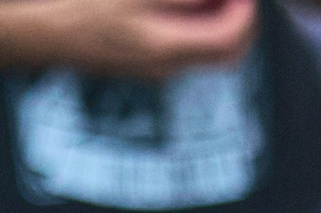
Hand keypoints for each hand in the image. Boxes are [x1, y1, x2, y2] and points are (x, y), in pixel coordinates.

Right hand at [15, 0, 256, 78]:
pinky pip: (192, 54)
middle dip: (243, 24)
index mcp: (168, 48)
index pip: (229, 39)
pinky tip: (195, 12)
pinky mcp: (152, 68)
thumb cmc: (84, 9)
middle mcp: (171, 67)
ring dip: (225, 29)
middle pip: (228, 54)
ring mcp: (162, 71)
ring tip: (221, 1)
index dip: (245, 13)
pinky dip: (204, 33)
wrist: (49, 35)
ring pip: (212, 56)